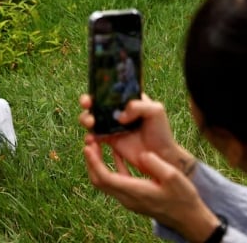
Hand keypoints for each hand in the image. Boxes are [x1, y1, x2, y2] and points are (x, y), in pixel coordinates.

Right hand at [78, 94, 193, 171]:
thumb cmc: (161, 131)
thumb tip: (120, 116)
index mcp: (128, 99)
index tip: (93, 94)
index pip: (110, 90)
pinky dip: (89, 136)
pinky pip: (94, 135)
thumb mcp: (155, 111)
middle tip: (88, 105)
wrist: (160, 156)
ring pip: (91, 118)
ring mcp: (112, 125)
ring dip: (86, 118)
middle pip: (96, 102)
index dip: (98, 89)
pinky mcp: (109, 139)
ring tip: (91, 124)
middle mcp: (118, 110)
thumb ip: (138, 106)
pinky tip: (91, 139)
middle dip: (87, 102)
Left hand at [83, 140, 219, 241]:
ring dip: (98, 164)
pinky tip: (115, 153)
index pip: (105, 178)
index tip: (88, 146)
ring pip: (105, 182)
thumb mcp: (173, 177)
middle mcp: (127, 197)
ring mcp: (129, 199)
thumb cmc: (182, 198)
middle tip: (89, 142)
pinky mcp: (133, 196)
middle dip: (91, 161)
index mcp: (135, 191)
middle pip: (99, 181)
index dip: (94, 162)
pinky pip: (117, 180)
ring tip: (97, 145)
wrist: (188, 218)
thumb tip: (142, 154)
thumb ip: (156, 164)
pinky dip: (112, 166)